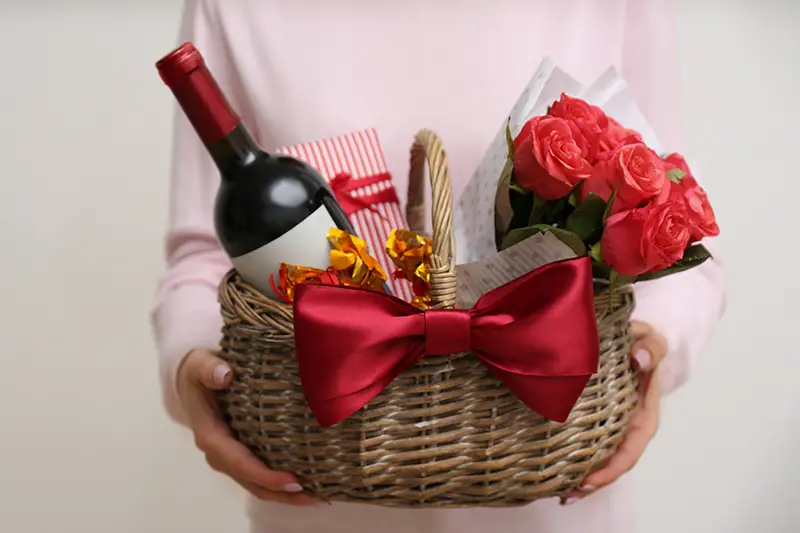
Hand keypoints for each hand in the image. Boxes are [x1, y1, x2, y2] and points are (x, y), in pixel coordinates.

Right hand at [177, 348, 325, 505]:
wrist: (194, 378)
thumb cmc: (201, 371)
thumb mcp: (200, 364)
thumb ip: (209, 369)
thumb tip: (224, 375)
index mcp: (210, 434)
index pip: (238, 461)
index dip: (264, 474)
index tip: (292, 480)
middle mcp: (220, 453)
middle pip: (252, 481)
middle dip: (282, 493)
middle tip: (316, 496)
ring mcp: (230, 457)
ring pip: (257, 484)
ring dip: (285, 494)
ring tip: (319, 497)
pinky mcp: (242, 454)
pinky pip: (261, 475)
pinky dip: (282, 484)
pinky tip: (309, 484)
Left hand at [560, 321, 666, 505]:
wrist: (633, 341)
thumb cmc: (643, 345)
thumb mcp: (651, 341)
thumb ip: (650, 349)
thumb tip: (639, 360)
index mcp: (643, 415)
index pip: (630, 450)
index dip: (611, 469)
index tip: (589, 480)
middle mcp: (628, 427)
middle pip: (612, 463)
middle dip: (592, 482)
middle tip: (567, 495)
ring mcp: (612, 427)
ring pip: (599, 458)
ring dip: (581, 477)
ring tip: (560, 493)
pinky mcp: (596, 421)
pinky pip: (587, 444)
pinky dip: (573, 459)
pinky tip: (555, 471)